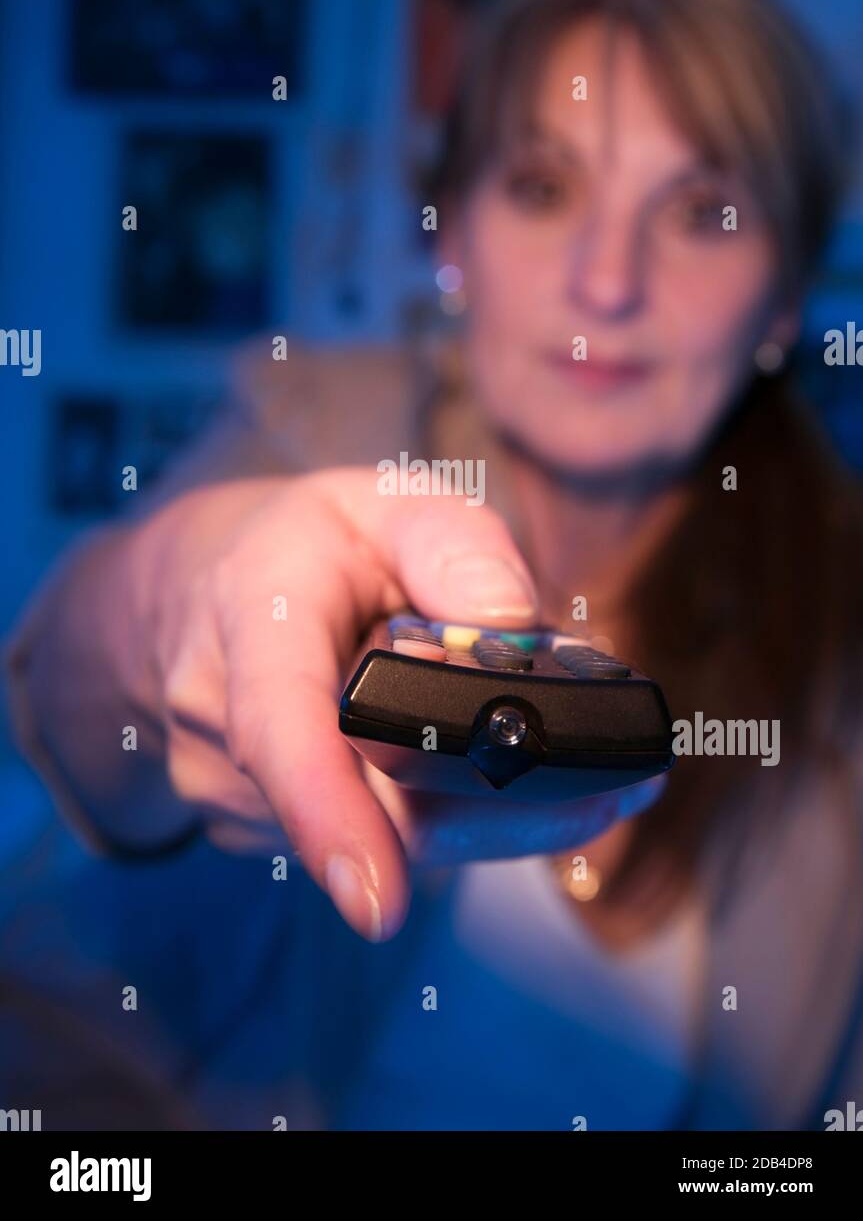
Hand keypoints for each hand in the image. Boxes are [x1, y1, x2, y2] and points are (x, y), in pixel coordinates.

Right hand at [144, 468, 664, 940]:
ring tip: (589, 774)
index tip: (376, 902)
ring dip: (489, 811)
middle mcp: (226, 726)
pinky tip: (506, 776)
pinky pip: (380, 837)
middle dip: (498, 810)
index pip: (278, 727)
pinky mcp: (267, 832)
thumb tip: (512, 624)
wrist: (200, 597)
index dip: (326, 813)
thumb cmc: (307, 547)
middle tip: (621, 789)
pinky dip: (453, 813)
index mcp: (251, 620)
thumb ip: (452, 543)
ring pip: (390, 834)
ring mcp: (237, 795)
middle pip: (372, 808)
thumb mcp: (382, 500)